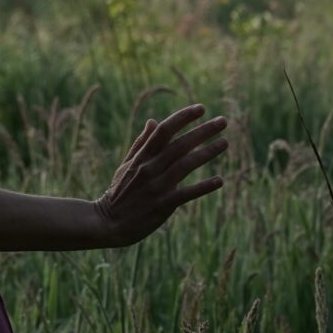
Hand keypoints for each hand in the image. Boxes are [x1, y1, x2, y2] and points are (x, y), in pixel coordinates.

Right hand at [91, 104, 227, 246]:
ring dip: (207, 152)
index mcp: (141, 157)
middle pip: (180, 144)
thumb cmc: (119, 192)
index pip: (164, 130)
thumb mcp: (126, 164)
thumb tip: (152, 121)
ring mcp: (157, 186)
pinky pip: (186, 194)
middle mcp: (149, 168)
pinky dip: (203, 187)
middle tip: (223, 121)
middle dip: (203, 131)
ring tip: (225, 143)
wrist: (107, 223)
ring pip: (186, 165)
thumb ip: (141, 143)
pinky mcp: (163, 205)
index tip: (201, 108)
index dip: (183, 117)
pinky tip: (219, 180)